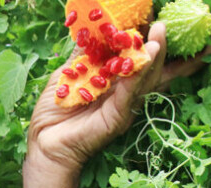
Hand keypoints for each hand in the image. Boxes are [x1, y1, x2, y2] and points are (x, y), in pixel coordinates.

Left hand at [27, 22, 210, 174]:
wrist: (44, 143)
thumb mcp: (67, 74)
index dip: (146, 42)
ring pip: (146, 79)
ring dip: (155, 55)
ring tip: (160, 34)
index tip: (156, 21)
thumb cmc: (54, 111)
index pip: (136, 60)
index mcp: (114, 83)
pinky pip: (130, 93)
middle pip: (150, 68)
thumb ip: (83, 55)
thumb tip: (93, 29)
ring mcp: (123, 107)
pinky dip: (139, 75)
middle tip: (166, 24)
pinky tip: (146, 57)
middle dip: (161, 47)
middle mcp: (124, 95)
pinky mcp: (117, 117)